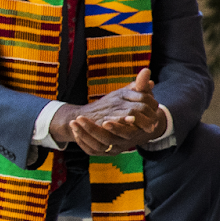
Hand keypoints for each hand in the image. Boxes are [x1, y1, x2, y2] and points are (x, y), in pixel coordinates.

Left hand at [49, 69, 165, 154]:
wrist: (137, 125)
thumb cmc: (139, 108)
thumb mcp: (140, 97)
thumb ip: (141, 86)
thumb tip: (146, 70)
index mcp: (136, 130)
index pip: (126, 133)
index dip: (116, 127)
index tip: (104, 120)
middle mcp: (125, 141)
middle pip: (108, 140)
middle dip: (92, 130)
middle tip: (78, 119)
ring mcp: (114, 147)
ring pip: (97, 146)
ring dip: (84, 135)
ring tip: (73, 123)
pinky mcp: (104, 150)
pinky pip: (91, 150)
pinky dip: (82, 142)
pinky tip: (74, 132)